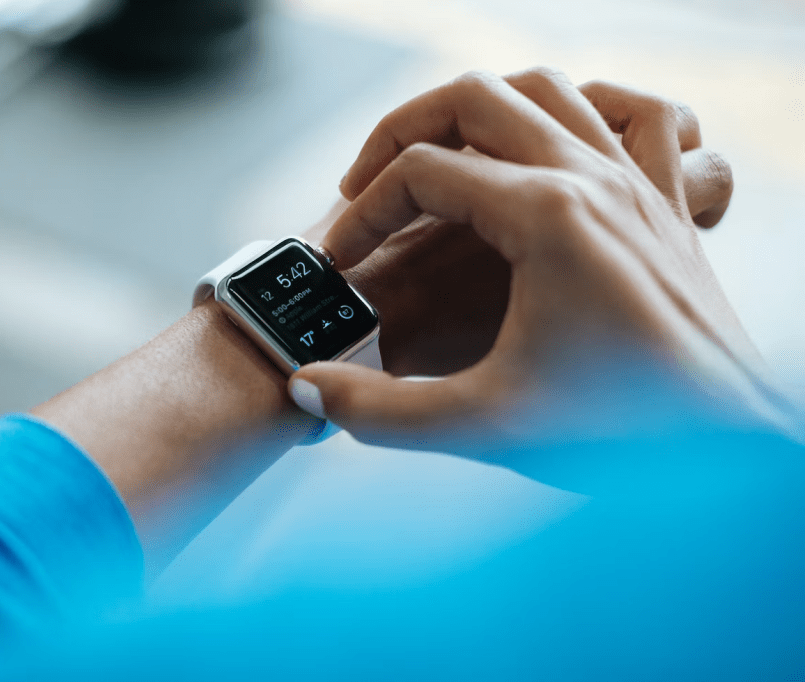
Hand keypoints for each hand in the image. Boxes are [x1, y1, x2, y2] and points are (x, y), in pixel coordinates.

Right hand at [289, 68, 795, 456]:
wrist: (734, 454)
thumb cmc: (626, 434)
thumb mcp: (483, 425)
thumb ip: (379, 411)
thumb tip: (307, 392)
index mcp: (546, 216)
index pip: (420, 173)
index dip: (360, 216)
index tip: (339, 268)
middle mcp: (594, 180)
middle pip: (473, 98)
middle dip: (400, 131)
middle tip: (364, 185)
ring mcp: (637, 184)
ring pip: (548, 88)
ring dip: (480, 108)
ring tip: (439, 156)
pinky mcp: (663, 208)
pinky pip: (640, 116)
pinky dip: (594, 106)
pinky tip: (563, 138)